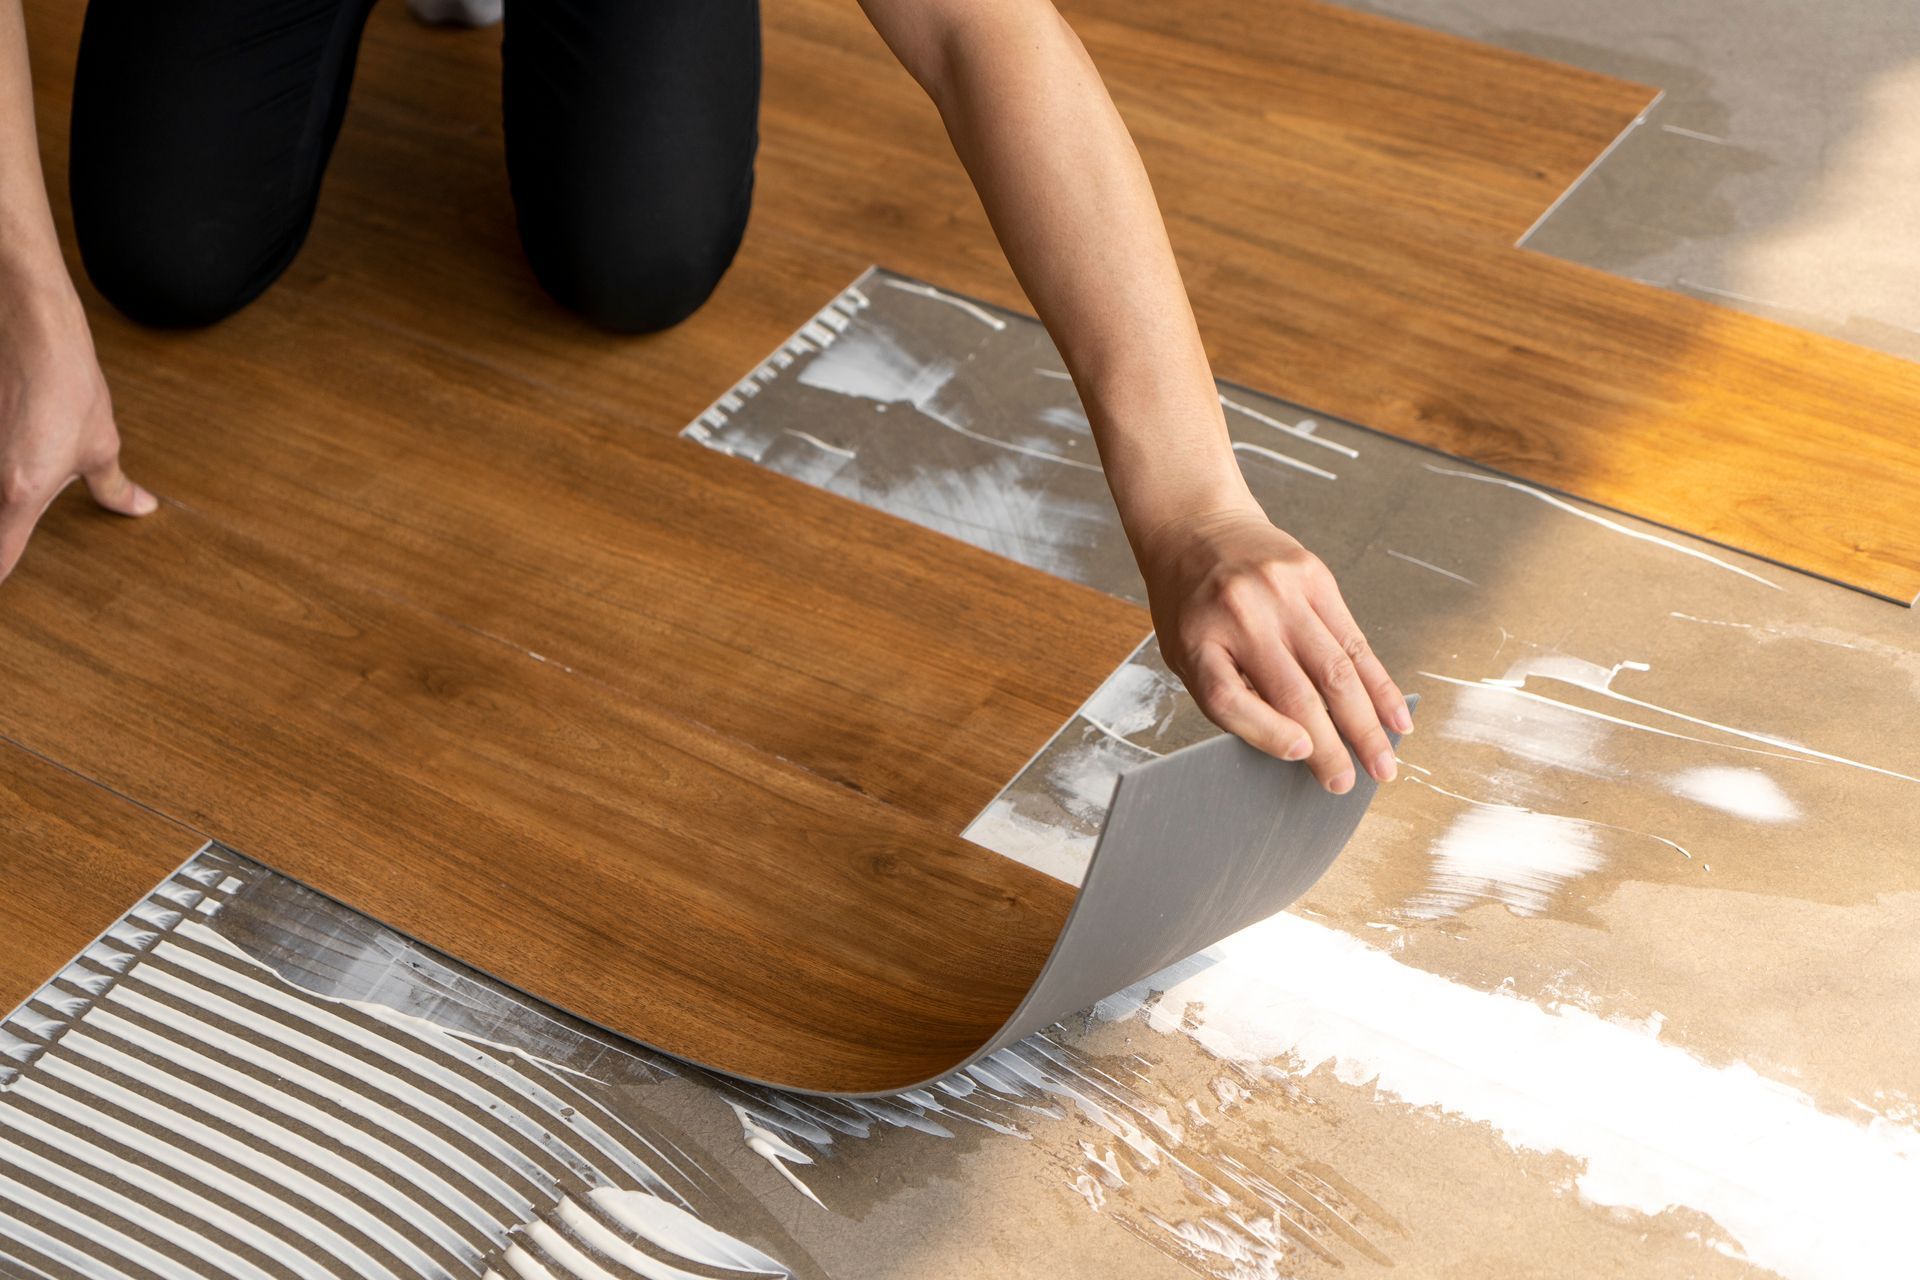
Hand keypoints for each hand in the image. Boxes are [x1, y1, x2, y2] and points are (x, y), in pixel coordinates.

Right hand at [0, 280, 154, 582]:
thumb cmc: (67, 386)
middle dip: (6, 531)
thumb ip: (113, 488)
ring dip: (5, 506)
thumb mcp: (100, 445)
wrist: (32, 331)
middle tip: (17, 532)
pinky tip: (13, 450)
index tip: (5, 593)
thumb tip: (138, 509)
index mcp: (20, 493)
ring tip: (25, 483)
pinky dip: (1, 473)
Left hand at [1137, 503, 1410, 792]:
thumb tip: (1295, 744)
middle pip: (1295, 691)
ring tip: (1383, 765)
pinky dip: (1379, 684)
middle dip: (1331, 747)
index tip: (1301, 757)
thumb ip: (1228, 691)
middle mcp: (1243, 614)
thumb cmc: (1190, 604)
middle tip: (1350, 786)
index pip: (1230, 698)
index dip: (1267, 733)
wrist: (1196, 525)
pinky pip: (1356, 640)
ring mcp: (1283, 592)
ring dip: (1365, 725)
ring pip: (1336, 670)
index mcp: (1197, 638)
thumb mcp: (1185, 649)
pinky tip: (1396, 716)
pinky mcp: (1315, 577)